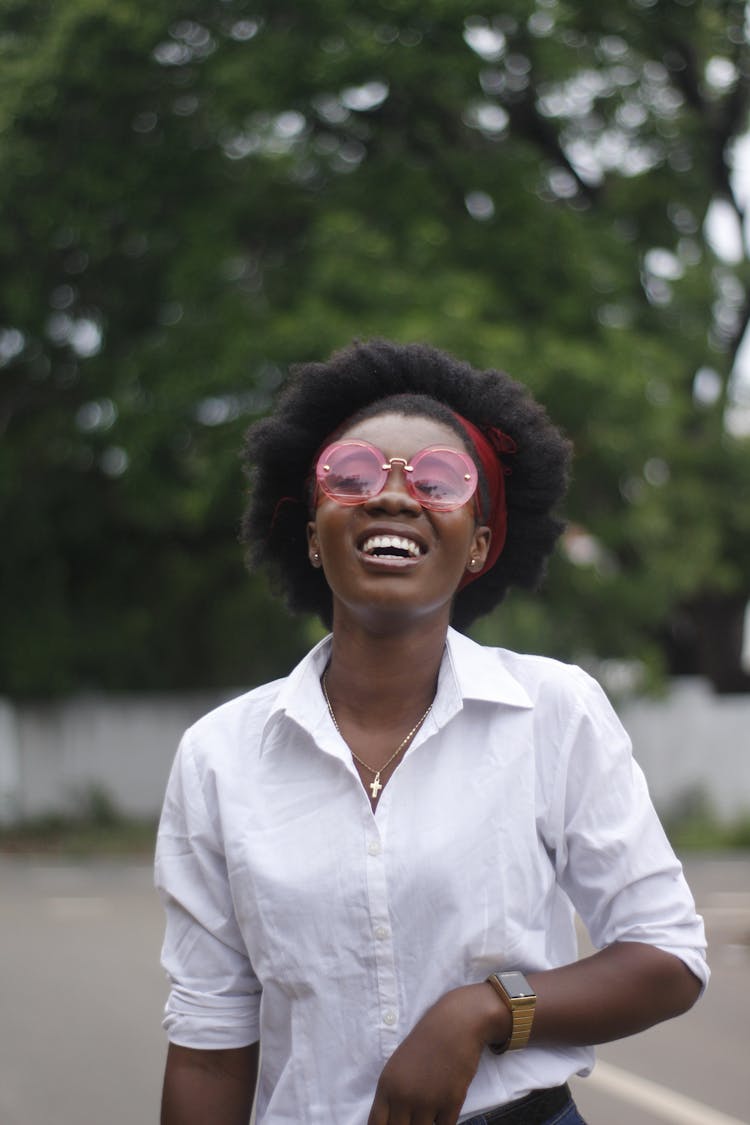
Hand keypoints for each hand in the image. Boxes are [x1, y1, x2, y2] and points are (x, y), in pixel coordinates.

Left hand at [367, 984, 508, 1124]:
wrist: (454, 1025)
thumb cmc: (425, 1043)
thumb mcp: (398, 1066)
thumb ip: (392, 1094)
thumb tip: (389, 1121)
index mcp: (387, 1085)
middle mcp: (404, 1096)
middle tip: (413, 1120)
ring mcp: (428, 1102)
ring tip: (427, 1117)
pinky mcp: (451, 1103)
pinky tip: (442, 1117)